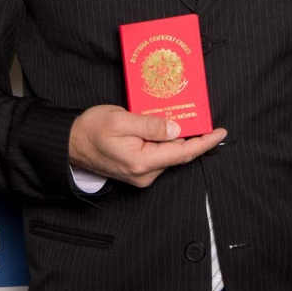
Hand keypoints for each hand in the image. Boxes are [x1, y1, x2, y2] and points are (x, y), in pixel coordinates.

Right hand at [69, 105, 225, 187]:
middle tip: (203, 116)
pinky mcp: (137, 170)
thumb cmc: (92, 129)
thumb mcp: (121, 120)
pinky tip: (166, 126)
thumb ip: (150, 125)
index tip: (220, 132)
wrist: (70, 144)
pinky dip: (166, 141)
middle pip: (179, 153)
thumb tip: (176, 128)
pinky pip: (159, 154)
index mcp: (143, 161)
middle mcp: (145, 174)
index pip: (183, 153)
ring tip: (183, 116)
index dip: (205, 143)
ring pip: (169, 153)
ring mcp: (141, 174)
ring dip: (178, 137)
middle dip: (194, 136)